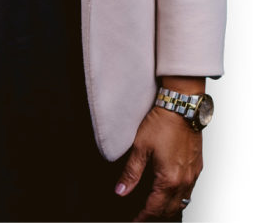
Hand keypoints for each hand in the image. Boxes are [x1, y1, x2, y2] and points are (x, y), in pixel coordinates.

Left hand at [115, 105, 203, 221]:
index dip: (142, 217)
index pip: (154, 208)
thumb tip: (120, 192)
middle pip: (170, 210)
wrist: (183, 107)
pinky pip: (191, 191)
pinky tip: (172, 190)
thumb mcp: (140, 147)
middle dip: (156, 215)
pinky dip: (181, 197)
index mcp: (168, 180)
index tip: (134, 221)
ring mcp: (193, 175)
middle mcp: (184, 182)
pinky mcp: (198, 167)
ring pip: (183, 203)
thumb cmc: (161, 124)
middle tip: (143, 215)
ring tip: (156, 207)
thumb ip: (131, 172)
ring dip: (169, 208)